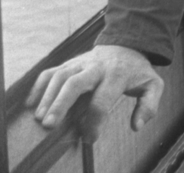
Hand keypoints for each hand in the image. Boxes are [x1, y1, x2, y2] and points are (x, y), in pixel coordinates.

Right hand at [26, 44, 163, 141]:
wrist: (127, 46)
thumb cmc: (137, 71)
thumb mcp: (153, 85)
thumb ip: (149, 105)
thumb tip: (136, 125)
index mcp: (117, 75)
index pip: (103, 100)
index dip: (95, 121)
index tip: (89, 138)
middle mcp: (96, 67)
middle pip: (75, 83)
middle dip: (61, 104)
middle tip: (50, 125)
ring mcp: (81, 63)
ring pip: (60, 76)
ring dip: (47, 96)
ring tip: (39, 118)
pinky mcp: (70, 63)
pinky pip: (51, 71)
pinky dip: (39, 86)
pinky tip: (31, 103)